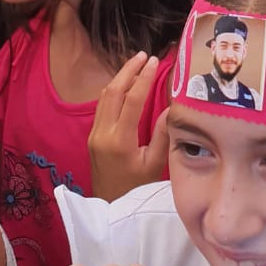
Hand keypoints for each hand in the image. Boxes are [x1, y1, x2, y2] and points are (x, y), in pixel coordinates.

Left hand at [89, 52, 169, 200]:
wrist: (111, 210)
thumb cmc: (137, 190)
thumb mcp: (155, 165)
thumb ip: (163, 134)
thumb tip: (172, 106)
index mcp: (119, 140)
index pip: (131, 100)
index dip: (144, 78)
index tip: (155, 61)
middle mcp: (103, 133)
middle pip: (113, 91)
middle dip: (129, 70)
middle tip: (144, 55)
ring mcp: (94, 134)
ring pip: (104, 96)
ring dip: (120, 78)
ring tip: (136, 64)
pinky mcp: (92, 137)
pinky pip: (102, 106)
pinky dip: (114, 90)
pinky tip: (125, 84)